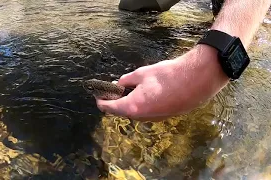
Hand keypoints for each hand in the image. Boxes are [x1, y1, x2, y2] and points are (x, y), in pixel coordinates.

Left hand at [95, 45, 229, 120]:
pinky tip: (144, 92)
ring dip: (128, 102)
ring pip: (134, 112)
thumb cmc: (168, 76)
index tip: (98, 95)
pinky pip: (146, 112)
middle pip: (121, 111)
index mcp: (132, 107)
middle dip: (115, 101)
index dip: (101, 101)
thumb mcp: (141, 74)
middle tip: (113, 89)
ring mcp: (153, 119)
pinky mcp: (163, 116)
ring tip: (128, 89)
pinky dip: (140, 104)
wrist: (196, 81)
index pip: (109, 108)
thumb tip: (118, 84)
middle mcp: (141, 117)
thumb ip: (126, 81)